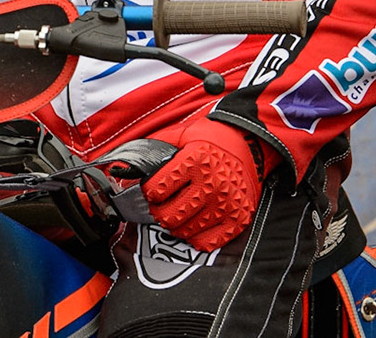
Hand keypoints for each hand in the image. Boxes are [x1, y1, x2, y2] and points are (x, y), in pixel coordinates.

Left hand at [140, 118, 266, 251]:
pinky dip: (195, 238)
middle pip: (170, 214)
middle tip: (158, 208)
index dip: (148, 192)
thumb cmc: (211, 138)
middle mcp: (211, 185)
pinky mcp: (239, 218)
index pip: (158, 189)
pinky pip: (209, 241)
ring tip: (175, 215)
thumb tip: (125, 166)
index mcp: (194, 162)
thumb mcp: (181, 134)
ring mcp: (226, 204)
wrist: (250, 143)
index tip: (150, 191)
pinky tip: (191, 227)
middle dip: (158, 213)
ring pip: (187, 230)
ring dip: (175, 226)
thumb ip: (154, 147)